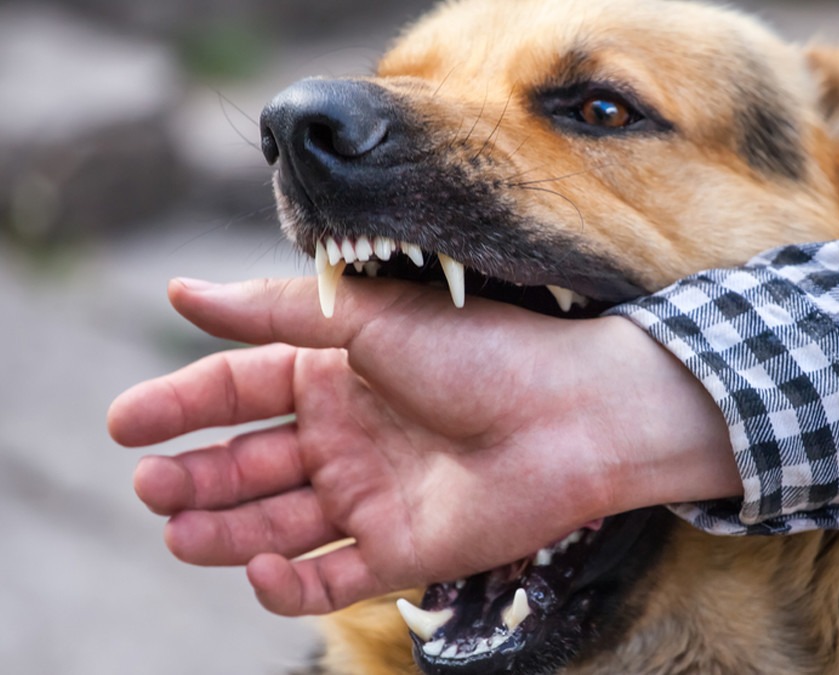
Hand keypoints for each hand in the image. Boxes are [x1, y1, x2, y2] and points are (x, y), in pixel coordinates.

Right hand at [108, 277, 737, 615]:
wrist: (575, 412)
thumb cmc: (482, 350)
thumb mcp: (369, 317)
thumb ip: (275, 314)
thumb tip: (179, 292)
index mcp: (337, 373)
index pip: (239, 389)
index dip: (180, 405)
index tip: (123, 424)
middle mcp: (348, 435)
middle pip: (248, 462)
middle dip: (194, 475)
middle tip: (150, 486)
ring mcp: (372, 495)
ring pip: (276, 522)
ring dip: (223, 530)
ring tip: (176, 530)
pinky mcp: (402, 549)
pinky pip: (331, 577)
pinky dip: (289, 583)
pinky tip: (259, 568)